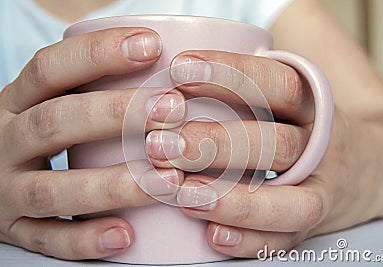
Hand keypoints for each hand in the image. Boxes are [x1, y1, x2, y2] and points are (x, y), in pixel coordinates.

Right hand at [0, 28, 184, 259]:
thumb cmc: (42, 131)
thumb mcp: (53, 101)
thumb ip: (92, 88)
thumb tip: (165, 62)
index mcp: (16, 102)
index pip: (50, 68)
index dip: (99, 54)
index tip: (152, 46)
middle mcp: (5, 142)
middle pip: (54, 122)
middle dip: (115, 115)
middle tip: (171, 111)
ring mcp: (6, 189)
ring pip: (52, 189)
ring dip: (112, 185)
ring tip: (167, 181)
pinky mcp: (14, 229)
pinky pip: (47, 239)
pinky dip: (85, 240)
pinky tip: (126, 235)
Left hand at [145, 50, 382, 257]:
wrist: (360, 167)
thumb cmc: (300, 124)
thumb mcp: (288, 93)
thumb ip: (245, 82)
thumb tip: (171, 79)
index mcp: (313, 106)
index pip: (279, 83)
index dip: (230, 74)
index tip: (180, 71)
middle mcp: (319, 148)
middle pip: (277, 144)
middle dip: (218, 144)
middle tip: (165, 144)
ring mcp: (320, 191)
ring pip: (291, 202)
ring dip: (234, 200)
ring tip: (184, 194)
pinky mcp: (310, 228)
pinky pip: (286, 241)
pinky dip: (250, 241)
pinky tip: (213, 235)